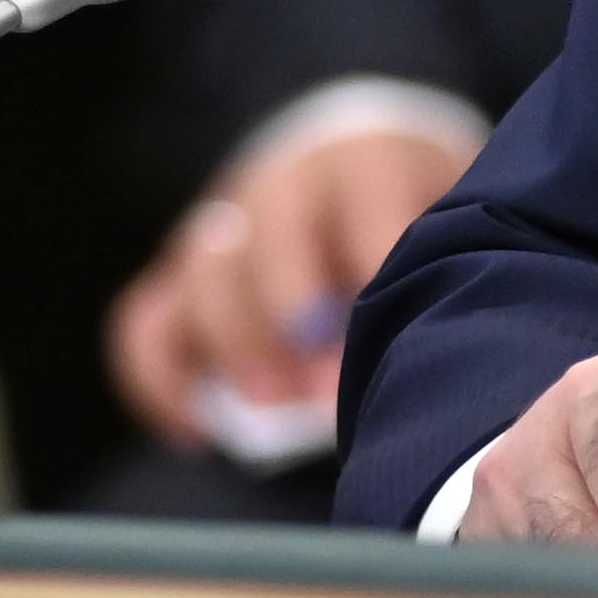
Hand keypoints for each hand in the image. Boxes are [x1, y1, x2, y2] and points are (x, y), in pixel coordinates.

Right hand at [105, 123, 471, 448]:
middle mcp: (285, 185)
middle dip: (291, 316)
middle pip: (272, 237)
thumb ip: (442, 276)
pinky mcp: (179, 276)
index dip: (375, 278)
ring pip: (205, 273)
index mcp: (367, 163)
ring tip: (273, 405)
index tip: (395, 343)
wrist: (352, 168)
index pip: (367, 208)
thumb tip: (438, 359)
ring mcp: (222, 227)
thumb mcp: (452, 226)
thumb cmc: (418, 222)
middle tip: (324, 390)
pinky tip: (199, 434)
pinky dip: (161, 380)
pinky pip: (145, 323)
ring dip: (233, 344)